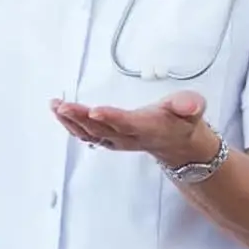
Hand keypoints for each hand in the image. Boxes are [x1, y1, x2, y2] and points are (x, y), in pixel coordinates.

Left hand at [51, 90, 217, 167]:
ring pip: (90, 134)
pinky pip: (86, 135)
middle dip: (81, 118)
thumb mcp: (193, 109)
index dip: (112, 118)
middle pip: (102, 129)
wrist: (178, 143)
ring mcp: (116, 140)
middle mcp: (129, 137)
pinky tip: (59, 112)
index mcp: (149, 127)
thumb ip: (189, 105)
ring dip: (71, 121)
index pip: (128, 124)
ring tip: (56, 106)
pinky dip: (70, 125)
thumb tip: (190, 105)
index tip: (95, 111)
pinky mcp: (108, 139)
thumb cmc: (181, 121)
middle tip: (64, 106)